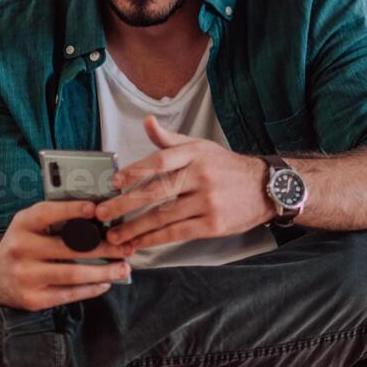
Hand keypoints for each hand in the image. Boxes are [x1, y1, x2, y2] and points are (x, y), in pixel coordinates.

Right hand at [0, 200, 133, 310]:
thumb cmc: (22, 245)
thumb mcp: (29, 226)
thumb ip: (55, 219)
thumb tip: (98, 216)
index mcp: (21, 225)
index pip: (47, 213)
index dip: (72, 210)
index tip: (95, 209)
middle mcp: (20, 249)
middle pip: (69, 248)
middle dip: (103, 248)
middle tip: (126, 247)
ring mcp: (25, 276)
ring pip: (72, 274)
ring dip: (103, 272)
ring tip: (123, 268)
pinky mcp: (31, 299)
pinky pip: (67, 294)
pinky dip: (90, 289)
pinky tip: (105, 283)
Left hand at [95, 116, 272, 249]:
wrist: (265, 188)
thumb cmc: (226, 167)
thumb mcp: (201, 146)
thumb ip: (170, 139)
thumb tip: (147, 122)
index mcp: (195, 154)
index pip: (160, 161)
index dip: (135, 171)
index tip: (114, 182)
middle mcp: (201, 176)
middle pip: (156, 191)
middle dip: (124, 205)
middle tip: (102, 214)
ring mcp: (207, 202)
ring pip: (163, 216)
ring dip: (135, 229)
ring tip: (115, 237)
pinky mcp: (213, 224)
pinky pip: (177, 233)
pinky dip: (155, 240)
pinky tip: (139, 244)